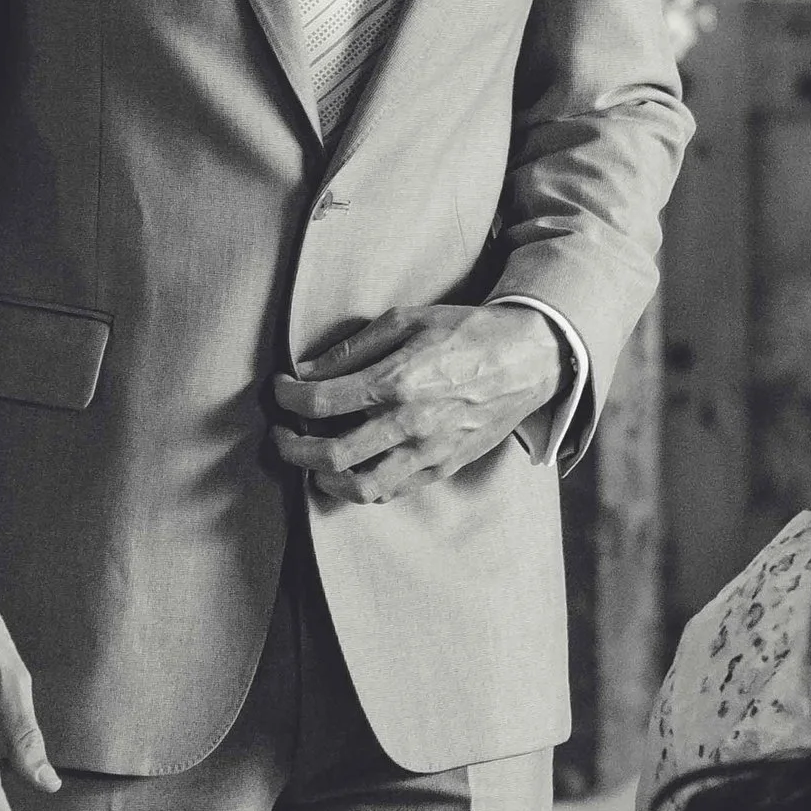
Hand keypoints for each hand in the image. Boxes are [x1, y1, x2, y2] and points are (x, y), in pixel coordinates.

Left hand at [274, 303, 566, 502]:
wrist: (528, 357)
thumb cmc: (468, 331)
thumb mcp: (409, 320)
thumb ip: (355, 348)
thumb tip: (308, 371)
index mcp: (398, 381)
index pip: (322, 401)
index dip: (288, 396)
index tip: (281, 388)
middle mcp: (410, 423)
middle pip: (330, 454)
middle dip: (291, 447)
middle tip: (281, 434)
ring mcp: (429, 451)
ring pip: (359, 487)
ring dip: (323, 477)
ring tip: (312, 460)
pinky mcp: (444, 466)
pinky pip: (391, 491)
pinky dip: (361, 486)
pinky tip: (350, 469)